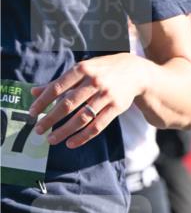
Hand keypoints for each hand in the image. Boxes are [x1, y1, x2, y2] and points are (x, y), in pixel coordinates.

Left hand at [29, 54, 147, 148]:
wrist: (136, 72)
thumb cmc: (103, 70)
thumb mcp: (82, 70)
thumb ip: (59, 82)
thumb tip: (33, 92)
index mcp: (83, 69)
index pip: (57, 88)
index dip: (43, 102)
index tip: (32, 113)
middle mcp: (94, 82)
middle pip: (68, 104)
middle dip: (50, 119)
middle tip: (38, 130)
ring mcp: (106, 96)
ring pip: (82, 118)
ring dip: (64, 131)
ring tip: (51, 139)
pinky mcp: (116, 108)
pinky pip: (97, 126)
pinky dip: (83, 137)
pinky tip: (71, 143)